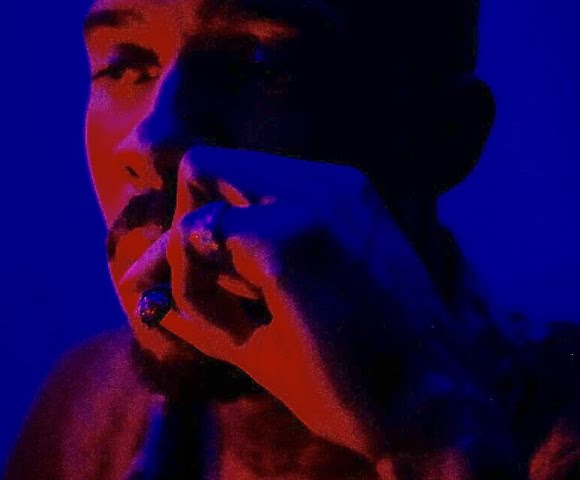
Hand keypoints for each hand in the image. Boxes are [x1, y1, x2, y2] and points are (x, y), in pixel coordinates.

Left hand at [117, 146, 505, 467]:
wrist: (434, 415)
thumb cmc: (365, 381)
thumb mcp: (277, 332)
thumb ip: (215, 303)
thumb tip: (145, 296)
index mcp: (336, 195)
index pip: (232, 176)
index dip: (188, 228)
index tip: (158, 283)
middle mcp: (327, 182)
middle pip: (204, 164)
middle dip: (176, 235)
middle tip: (175, 298)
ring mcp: (313, 202)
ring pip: (197, 199)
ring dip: (189, 267)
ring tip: (231, 327)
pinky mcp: (292, 237)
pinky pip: (198, 240)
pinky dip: (194, 287)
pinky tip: (235, 331)